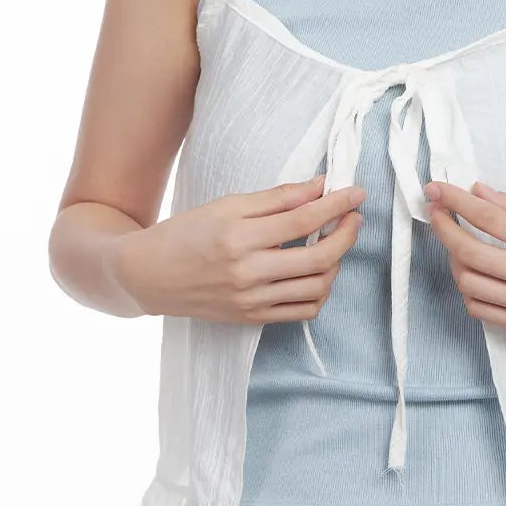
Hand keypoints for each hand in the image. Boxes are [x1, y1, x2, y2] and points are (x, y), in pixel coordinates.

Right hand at [116, 173, 365, 321]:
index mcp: (240, 237)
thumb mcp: (227, 206)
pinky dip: (320, 293)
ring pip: (317, 287)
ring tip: (333, 244)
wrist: (149, 274)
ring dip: (336, 263)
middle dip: (347, 234)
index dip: (337, 205)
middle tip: (353, 218)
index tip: (355, 193)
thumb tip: (320, 187)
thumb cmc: (187, 233)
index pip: (304, 220)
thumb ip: (277, 198)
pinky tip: (317, 273)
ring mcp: (251, 300)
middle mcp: (248, 273)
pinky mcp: (252, 318)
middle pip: (319, 257)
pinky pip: (302, 312)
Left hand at [422, 179, 505, 347]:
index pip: (487, 218)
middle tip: (436, 210)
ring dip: (454, 259)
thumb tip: (480, 192)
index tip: (436, 188)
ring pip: (469, 283)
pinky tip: (475, 274)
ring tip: (459, 242)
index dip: (455, 201)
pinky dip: (469, 290)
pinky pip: (482, 311)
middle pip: (468, 251)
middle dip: (443, 227)